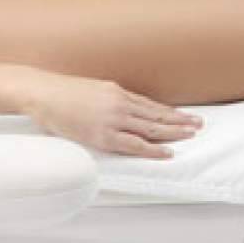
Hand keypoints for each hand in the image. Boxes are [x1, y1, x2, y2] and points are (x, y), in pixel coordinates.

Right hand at [18, 71, 203, 158]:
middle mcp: (119, 104)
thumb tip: (125, 108)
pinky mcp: (103, 135)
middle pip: (156, 115)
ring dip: (173, 132)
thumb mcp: (93, 90)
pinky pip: (134, 144)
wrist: (44, 94)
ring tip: (191, 135)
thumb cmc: (63, 93)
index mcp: (117, 92)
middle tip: (199, 125)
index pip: (150, 105)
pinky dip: (153, 149)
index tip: (186, 115)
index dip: (170, 111)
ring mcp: (113, 120)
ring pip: (151, 128)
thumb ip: (111, 99)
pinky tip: (167, 152)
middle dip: (180, 121)